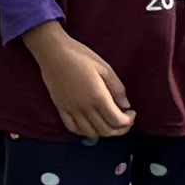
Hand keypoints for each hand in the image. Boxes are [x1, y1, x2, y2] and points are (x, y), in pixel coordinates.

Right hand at [29, 24, 138, 140]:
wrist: (52, 52)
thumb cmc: (80, 56)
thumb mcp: (105, 68)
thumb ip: (118, 89)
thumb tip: (126, 105)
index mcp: (98, 97)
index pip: (117, 120)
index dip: (128, 121)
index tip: (131, 112)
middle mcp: (84, 107)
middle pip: (106, 130)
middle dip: (120, 129)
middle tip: (124, 120)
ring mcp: (71, 109)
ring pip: (90, 133)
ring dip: (103, 132)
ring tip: (108, 123)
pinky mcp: (60, 108)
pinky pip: (73, 128)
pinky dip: (84, 132)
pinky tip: (91, 125)